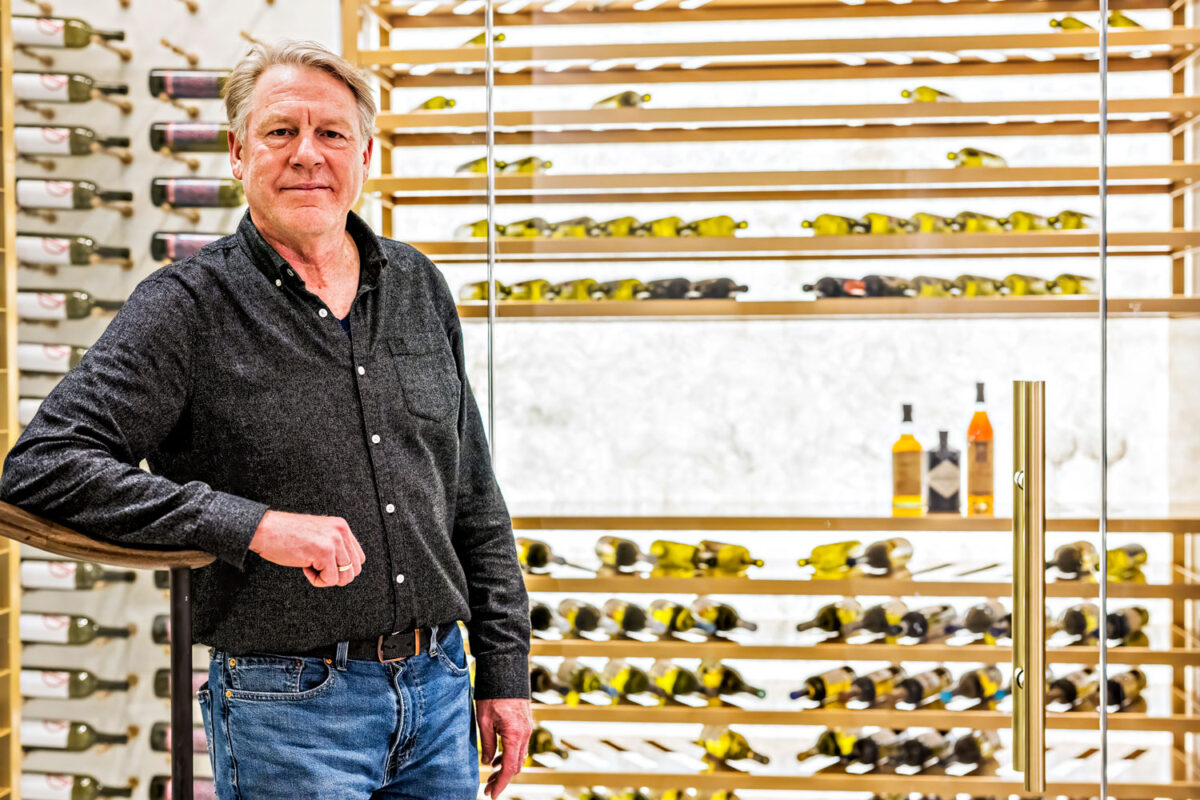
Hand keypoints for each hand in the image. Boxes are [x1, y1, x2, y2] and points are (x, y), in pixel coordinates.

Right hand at [248, 510, 364, 587]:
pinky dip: (317, 580)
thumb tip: (347, 567)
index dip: (341, 568)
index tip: (324, 564)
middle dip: (335, 575)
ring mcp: (334, 541)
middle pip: (354, 569)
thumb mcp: (318, 534)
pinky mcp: (324, 552)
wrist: (264, 529)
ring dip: (326, 578)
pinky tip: (304, 567)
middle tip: (316, 567)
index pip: (358, 557)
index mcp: (341, 526)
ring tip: (310, 566)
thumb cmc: (285, 534)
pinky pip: (330, 580)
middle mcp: (341, 531)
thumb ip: (335, 544)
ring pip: (345, 577)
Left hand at [476, 697, 531, 797]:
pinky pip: (520, 745)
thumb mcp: (484, 721)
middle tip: (488, 787)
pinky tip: (498, 758)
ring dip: (507, 768)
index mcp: (515, 734)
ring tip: (491, 775)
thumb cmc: (492, 694)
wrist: (505, 670)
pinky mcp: (525, 723)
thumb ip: (487, 744)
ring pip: (519, 756)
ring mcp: (527, 728)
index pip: (510, 767)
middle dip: (503, 779)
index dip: (501, 783)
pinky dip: (510, 755)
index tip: (491, 794)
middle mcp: (525, 733)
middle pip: (517, 765)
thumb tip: (487, 762)